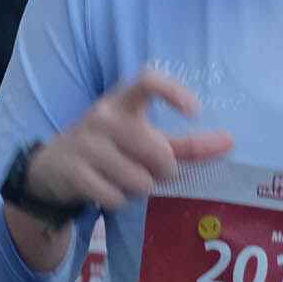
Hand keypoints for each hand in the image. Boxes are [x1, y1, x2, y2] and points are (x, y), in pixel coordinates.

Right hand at [11, 69, 234, 265]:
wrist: (52, 168)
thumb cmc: (109, 148)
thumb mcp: (141, 138)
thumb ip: (185, 143)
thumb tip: (229, 142)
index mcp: (122, 100)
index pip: (147, 80)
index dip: (172, 91)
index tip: (194, 110)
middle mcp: (103, 116)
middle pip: (158, 151)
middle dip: (164, 170)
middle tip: (149, 170)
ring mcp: (85, 143)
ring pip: (139, 180)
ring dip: (138, 188)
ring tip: (121, 178)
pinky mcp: (74, 171)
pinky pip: (116, 197)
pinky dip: (118, 201)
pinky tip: (105, 189)